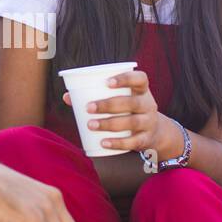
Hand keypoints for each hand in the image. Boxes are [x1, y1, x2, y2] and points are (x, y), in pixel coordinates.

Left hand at [61, 70, 183, 159]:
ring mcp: (149, 122)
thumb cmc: (128, 110)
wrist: (155, 132)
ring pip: (132, 122)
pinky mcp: (147, 139)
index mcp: (141, 90)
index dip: (125, 78)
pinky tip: (103, 143)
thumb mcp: (119, 100)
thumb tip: (67, 97)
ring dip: (109, 124)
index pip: (140, 79)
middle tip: (88, 107)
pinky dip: (118, 143)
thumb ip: (94, 97)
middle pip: (132, 102)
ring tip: (91, 125)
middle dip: (108, 105)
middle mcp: (148, 105)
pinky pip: (134, 142)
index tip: (107, 82)